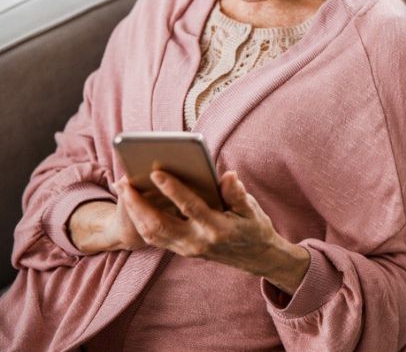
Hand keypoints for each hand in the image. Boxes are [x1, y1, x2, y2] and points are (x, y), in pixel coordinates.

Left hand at [113, 169, 300, 278]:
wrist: (257, 257)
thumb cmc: (254, 227)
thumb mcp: (252, 209)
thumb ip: (237, 194)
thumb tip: (227, 176)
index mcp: (217, 228)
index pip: (190, 207)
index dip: (173, 190)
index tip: (156, 173)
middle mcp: (198, 241)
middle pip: (159, 225)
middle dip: (138, 204)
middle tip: (123, 183)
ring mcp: (187, 248)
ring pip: (151, 233)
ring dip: (134, 212)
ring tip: (123, 189)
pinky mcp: (182, 250)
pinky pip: (154, 237)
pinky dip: (140, 221)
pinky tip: (133, 204)